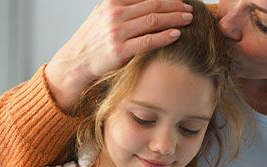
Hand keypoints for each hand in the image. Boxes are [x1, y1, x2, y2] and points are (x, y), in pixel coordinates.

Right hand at [46, 0, 193, 109]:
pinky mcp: (120, 50)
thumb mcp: (105, 14)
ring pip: (153, 21)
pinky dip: (164, 36)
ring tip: (188, 19)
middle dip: (175, 6)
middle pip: (153, 5)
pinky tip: (176, 34)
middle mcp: (115, 14)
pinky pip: (148, 41)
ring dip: (174, 19)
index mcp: (112, 3)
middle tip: (189, 9)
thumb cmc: (95, 39)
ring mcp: (117, 32)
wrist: (77, 60)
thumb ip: (124, 5)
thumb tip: (150, 2)